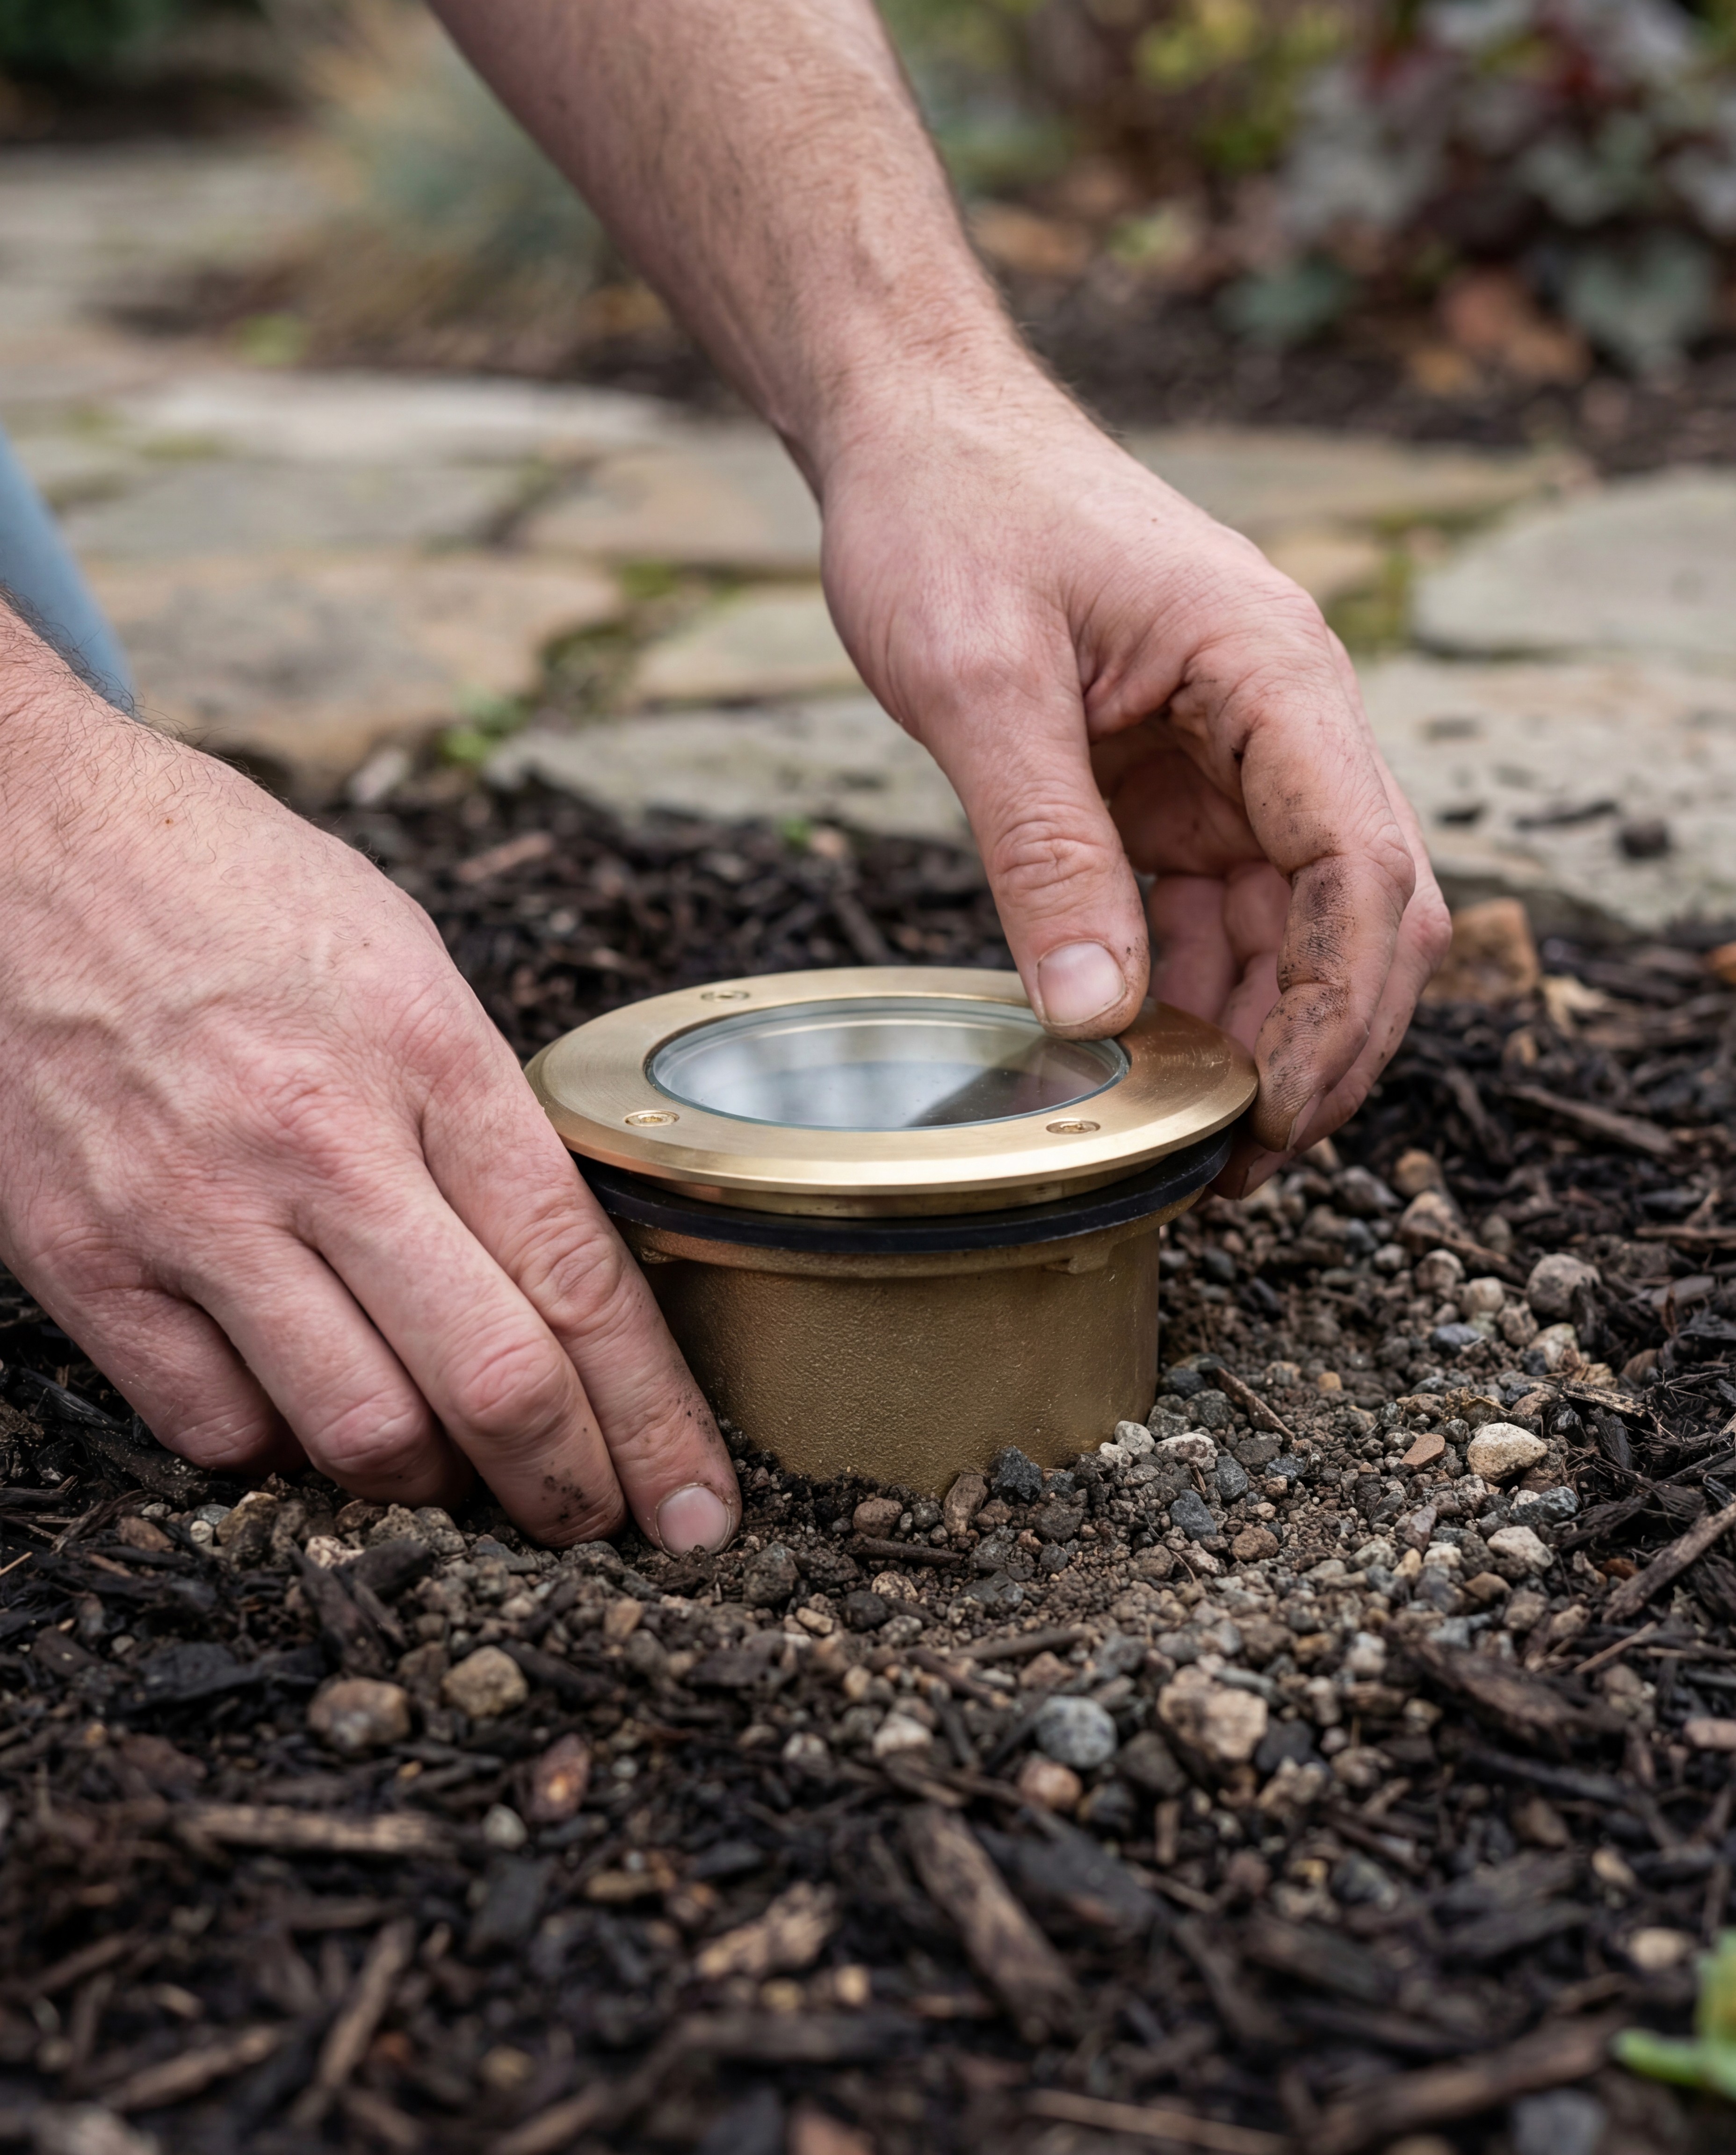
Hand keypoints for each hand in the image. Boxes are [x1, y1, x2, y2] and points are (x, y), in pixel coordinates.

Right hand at [0, 621, 738, 1548]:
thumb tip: (551, 1276)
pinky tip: (304, 1414)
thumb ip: (481, 1123)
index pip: (579, 1277)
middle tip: (599, 1523)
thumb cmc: (236, 890)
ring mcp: (191, 1209)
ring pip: (356, 1433)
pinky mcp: (81, 1256)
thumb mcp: (408, 966)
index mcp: (426, 1056)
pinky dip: (279, 1451)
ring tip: (454, 1473)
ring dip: (428, 1485)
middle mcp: (318, 1143)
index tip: (696, 1504)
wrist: (21, 837)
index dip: (655, 1415)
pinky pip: (211, 1427)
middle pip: (489, 1381)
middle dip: (568, 1487)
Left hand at [819, 379, 1448, 1188]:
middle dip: (1317, 1041)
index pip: (1359, 864)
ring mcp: (1235, 753)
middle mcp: (1281, 718)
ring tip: (1185, 1136)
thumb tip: (1092, 1014)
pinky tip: (1142, 1056)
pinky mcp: (1175, 781)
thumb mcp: (978, 681)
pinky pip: (1215, 905)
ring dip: (1255, 1031)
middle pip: (1360, 910)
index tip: (1273, 1115)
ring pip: (1292, 922)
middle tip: (1238, 1163)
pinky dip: (1193, 987)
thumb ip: (1042, 845)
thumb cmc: (949, 515)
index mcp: (1271, 672)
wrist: (914, 431)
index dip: (1335, 1005)